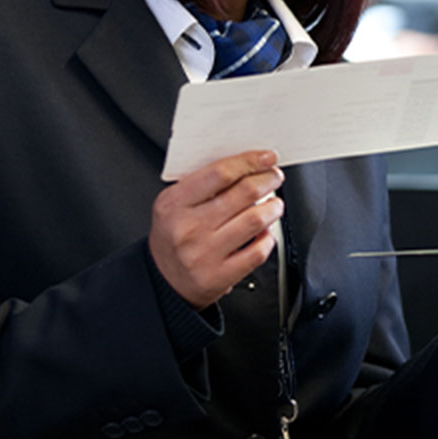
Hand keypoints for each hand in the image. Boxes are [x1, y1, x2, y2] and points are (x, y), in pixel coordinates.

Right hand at [149, 150, 284, 309]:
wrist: (163, 280)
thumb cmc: (173, 236)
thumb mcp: (173, 204)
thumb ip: (202, 184)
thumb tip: (244, 164)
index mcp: (174, 204)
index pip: (219, 173)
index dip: (249, 162)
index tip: (266, 158)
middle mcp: (188, 228)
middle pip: (243, 193)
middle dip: (267, 180)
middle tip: (274, 177)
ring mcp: (204, 254)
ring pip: (255, 220)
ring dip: (273, 208)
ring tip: (274, 204)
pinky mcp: (219, 276)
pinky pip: (257, 252)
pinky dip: (268, 238)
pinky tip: (265, 232)